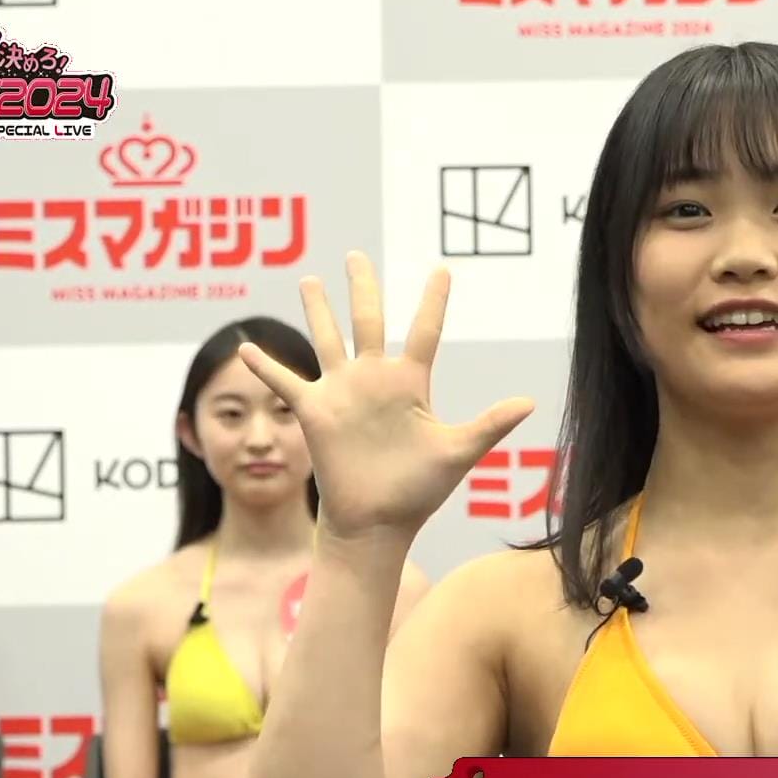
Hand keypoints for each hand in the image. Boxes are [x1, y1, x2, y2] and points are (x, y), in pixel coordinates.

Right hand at [238, 252, 534, 539]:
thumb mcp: (458, 452)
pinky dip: (267, 367)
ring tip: (310, 279)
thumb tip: (531, 402)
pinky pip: (287, 383)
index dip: (433, 301)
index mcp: (410, 383)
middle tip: (356, 256)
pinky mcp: (315, 413)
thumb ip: (490, 424)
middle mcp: (374, 379)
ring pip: (328, 339)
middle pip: (368, 321)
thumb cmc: (419, 490)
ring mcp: (343, 392)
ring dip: (317, 310)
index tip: (443, 269)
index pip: (425, 331)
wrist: (379, 521)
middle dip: (362, 288)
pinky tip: (246, 347)